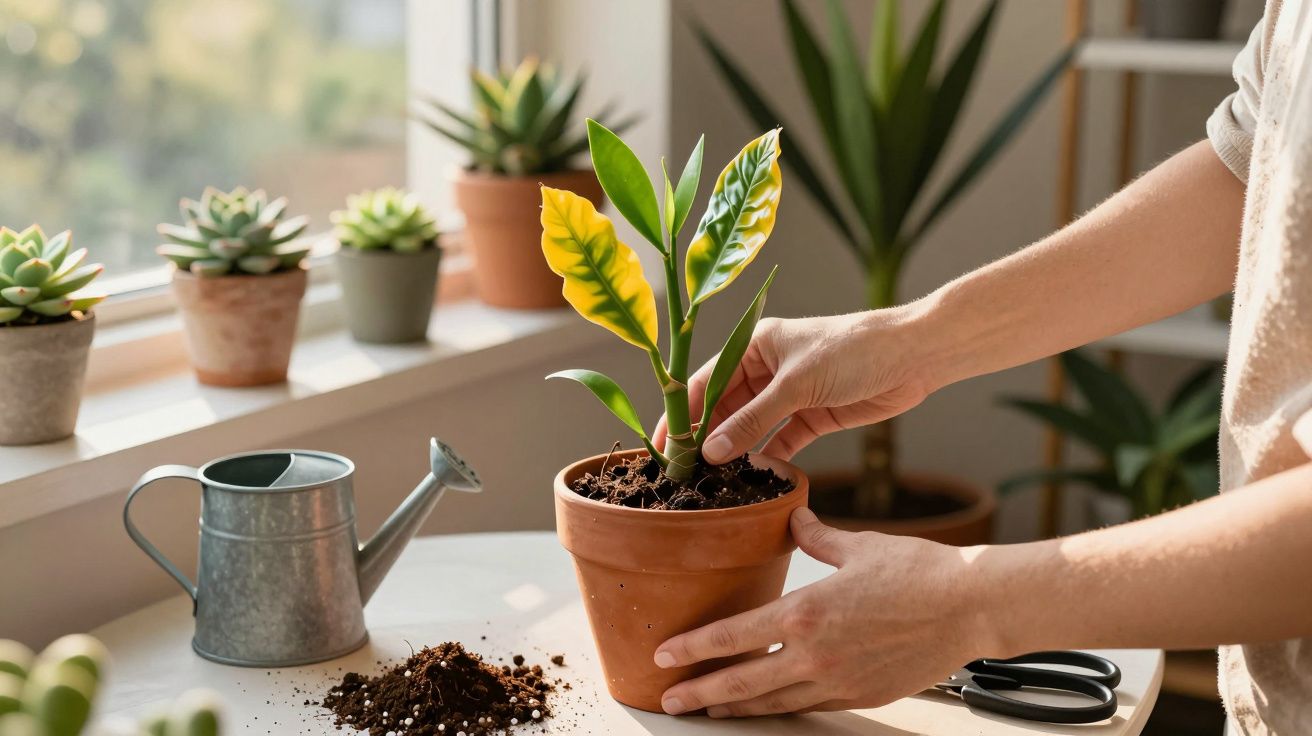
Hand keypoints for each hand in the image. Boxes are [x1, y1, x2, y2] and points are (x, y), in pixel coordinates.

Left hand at [653, 508, 996, 716]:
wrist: (971, 607)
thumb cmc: (919, 573)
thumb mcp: (858, 546)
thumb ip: (816, 537)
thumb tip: (795, 518)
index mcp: (806, 612)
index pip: (733, 636)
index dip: (693, 648)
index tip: (664, 654)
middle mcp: (815, 654)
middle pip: (742, 683)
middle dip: (700, 693)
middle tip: (669, 699)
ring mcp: (838, 680)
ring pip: (773, 703)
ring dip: (735, 708)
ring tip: (708, 710)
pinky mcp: (862, 695)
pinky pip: (809, 705)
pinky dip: (780, 708)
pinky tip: (767, 707)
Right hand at [654, 309, 935, 462]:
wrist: (913, 356)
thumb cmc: (852, 351)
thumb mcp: (795, 385)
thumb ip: (752, 419)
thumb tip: (711, 451)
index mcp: (755, 345)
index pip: (706, 381)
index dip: (682, 414)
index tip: (663, 446)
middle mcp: (767, 368)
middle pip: (725, 407)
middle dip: (706, 437)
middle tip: (682, 472)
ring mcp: (790, 394)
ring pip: (751, 427)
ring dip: (735, 450)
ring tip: (710, 481)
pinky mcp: (813, 416)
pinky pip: (780, 441)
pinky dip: (768, 458)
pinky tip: (753, 478)